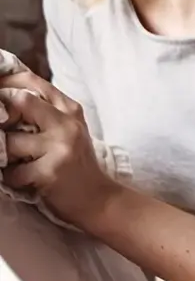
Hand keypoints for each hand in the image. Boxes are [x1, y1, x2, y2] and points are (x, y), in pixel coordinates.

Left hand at [0, 70, 115, 229]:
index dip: (5, 84)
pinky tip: (24, 179)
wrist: (99, 198)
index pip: (31, 82)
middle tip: (2, 130)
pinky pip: (13, 171)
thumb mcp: (67, 130)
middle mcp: (67, 123)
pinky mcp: (51, 171)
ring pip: (10, 140)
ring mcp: (61, 146)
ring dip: (4, 154)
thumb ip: (44, 111)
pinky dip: (12, 177)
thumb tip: (7, 96)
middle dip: (1, 114)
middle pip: (20, 100)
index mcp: (70, 109)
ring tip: (16, 162)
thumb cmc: (76, 164)